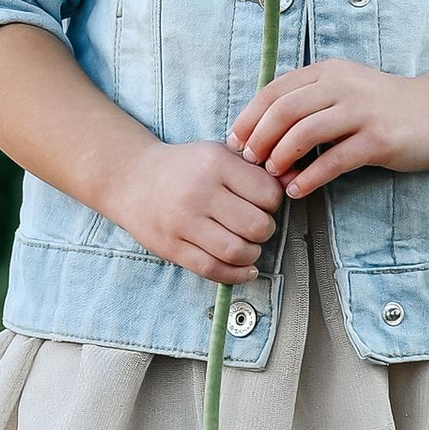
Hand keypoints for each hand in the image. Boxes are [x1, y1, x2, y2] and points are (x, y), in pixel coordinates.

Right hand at [113, 138, 284, 282]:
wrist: (132, 178)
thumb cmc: (185, 167)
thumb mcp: (220, 154)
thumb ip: (256, 169)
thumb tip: (296, 181)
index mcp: (215, 164)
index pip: (268, 193)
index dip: (274, 202)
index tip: (262, 202)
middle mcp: (199, 192)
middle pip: (258, 226)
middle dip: (265, 230)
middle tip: (256, 226)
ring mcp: (183, 222)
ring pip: (238, 252)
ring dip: (252, 254)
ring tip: (248, 245)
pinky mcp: (172, 247)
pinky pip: (213, 270)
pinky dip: (236, 275)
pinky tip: (244, 269)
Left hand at [231, 60, 428, 195]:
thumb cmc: (385, 108)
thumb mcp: (345, 90)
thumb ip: (309, 101)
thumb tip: (263, 129)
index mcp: (328, 72)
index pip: (275, 90)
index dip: (249, 116)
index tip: (235, 141)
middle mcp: (342, 85)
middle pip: (284, 110)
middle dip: (260, 138)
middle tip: (250, 161)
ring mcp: (361, 111)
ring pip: (305, 132)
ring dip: (282, 157)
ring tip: (273, 176)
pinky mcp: (379, 139)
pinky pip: (334, 160)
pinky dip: (310, 177)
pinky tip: (298, 190)